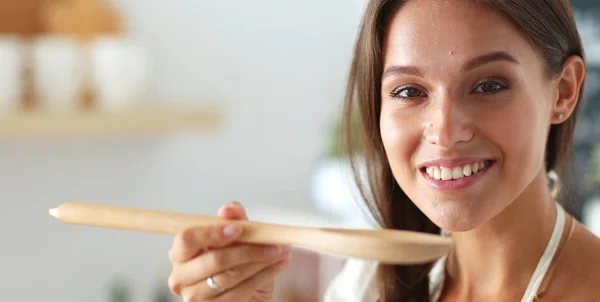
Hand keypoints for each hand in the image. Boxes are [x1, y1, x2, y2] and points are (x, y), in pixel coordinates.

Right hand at [167, 202, 291, 301]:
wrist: (248, 294)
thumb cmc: (237, 263)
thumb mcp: (238, 237)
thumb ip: (234, 220)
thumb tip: (229, 209)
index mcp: (181, 252)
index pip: (188, 239)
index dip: (212, 233)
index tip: (238, 229)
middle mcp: (182, 276)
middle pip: (213, 260)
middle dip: (247, 250)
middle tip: (273, 243)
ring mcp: (195, 297)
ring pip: (230, 277)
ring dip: (260, 263)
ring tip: (280, 252)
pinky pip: (240, 292)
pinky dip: (263, 276)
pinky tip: (278, 264)